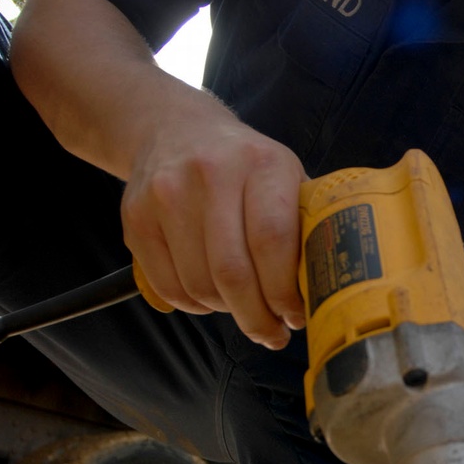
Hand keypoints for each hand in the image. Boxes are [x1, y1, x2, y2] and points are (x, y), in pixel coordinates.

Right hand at [120, 93, 306, 348]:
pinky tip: (211, 295)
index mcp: (262, 163)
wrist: (174, 130)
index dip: (284, 292)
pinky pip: (169, 288)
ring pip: (199, 287)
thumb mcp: (286, 176)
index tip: (294, 316)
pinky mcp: (136, 217)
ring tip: (242, 305)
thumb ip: (307, 225)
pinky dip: (195, 305)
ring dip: (227, 311)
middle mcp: (211, 174)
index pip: (272, 241)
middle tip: (272, 333)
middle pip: (233, 274)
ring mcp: (167, 194)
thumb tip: (327, 291)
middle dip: (257, 318)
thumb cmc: (245, 166)